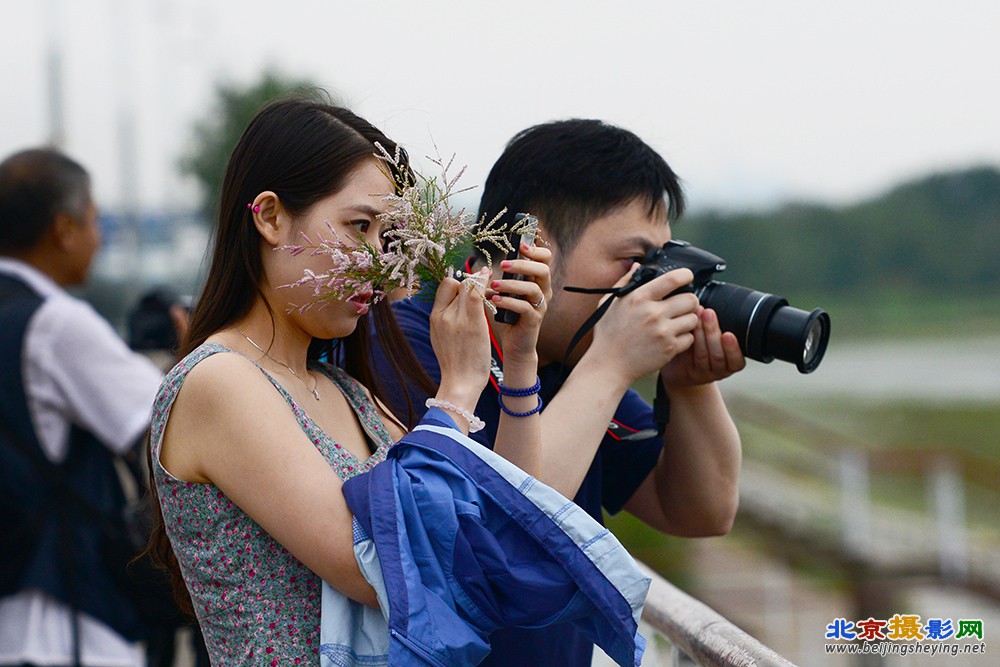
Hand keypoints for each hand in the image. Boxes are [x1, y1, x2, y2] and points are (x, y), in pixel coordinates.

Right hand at [430, 269, 490, 410]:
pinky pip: (477, 294)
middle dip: (471, 280)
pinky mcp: (472, 323)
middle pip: (457, 284)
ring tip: (490, 276)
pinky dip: (484, 282)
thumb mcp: (442, 338)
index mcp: (434, 317)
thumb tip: (454, 307)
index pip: (445, 287)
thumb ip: (446, 321)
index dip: (458, 283)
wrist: (459, 382)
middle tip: (484, 279)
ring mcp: (457, 318)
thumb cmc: (455, 364)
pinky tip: (491, 277)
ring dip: (480, 279)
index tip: (469, 287)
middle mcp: (443, 314)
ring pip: (467, 285)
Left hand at [489, 242, 551, 362]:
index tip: (520, 245)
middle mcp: (543, 291)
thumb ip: (502, 280)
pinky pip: (525, 307)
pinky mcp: (534, 320)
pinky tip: (496, 300)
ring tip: (494, 285)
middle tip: (503, 264)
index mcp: (537, 281)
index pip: (545, 259)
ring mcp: (540, 306)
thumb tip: (483, 269)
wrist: (516, 344)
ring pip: (533, 288)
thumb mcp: (507, 293)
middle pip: (543, 270)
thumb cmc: (509, 316)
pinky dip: (509, 302)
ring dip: (511, 284)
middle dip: (522, 264)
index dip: (536, 250)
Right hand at [586, 264, 700, 386]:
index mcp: (639, 298)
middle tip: (683, 305)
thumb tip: (637, 266)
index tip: (687, 277)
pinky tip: (672, 338)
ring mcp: (663, 332)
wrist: (608, 365)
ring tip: (677, 323)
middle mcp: (653, 313)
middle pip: (690, 299)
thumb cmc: (607, 334)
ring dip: (688, 320)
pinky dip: (684, 338)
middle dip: (689, 301)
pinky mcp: (669, 348)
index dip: (685, 275)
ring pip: (693, 319)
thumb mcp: (609, 303)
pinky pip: (690, 338)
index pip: (673, 279)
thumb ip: (624, 282)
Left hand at [660, 306, 745, 387]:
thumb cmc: (699, 348)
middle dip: (713, 332)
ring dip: (701, 335)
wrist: (681, 368)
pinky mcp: (690, 373)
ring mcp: (704, 372)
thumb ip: (714, 324)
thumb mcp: (711, 337)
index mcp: (730, 361)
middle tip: (708, 313)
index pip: (737, 360)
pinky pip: (690, 360)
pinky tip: (687, 332)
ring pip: (704, 356)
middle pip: (719, 355)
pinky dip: (690, 344)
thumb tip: (715, 297)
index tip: (728, 334)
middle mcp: (720, 368)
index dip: (734, 348)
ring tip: (696, 316)